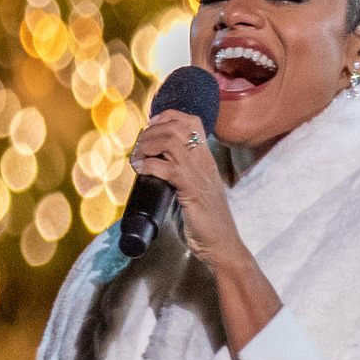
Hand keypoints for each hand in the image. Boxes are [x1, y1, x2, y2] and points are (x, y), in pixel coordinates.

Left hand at [130, 107, 283, 351]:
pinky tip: (141, 170)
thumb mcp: (196, 187)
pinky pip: (167, 168)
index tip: (151, 124)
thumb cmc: (206, 219)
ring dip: (147, 145)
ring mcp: (198, 175)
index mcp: (206, 158)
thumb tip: (156, 163)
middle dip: (151, 130)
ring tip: (137, 157)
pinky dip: (149, 165)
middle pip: (177, 127)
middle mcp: (204, 161)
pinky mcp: (191, 190)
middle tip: (139, 145)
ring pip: (171, 142)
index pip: (192, 121)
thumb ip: (182, 172)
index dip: (168, 116)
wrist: (221, 243)